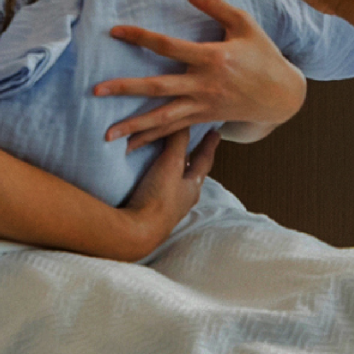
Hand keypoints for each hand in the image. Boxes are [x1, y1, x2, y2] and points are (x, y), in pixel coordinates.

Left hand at [92, 0, 308, 143]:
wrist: (281, 95)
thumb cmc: (263, 54)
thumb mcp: (244, 24)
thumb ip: (213, 4)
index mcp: (213, 57)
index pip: (169, 46)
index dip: (140, 37)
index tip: (115, 31)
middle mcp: (205, 84)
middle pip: (159, 87)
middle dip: (126, 89)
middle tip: (96, 91)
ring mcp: (204, 105)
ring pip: (164, 118)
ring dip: (134, 127)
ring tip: (107, 134)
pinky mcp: (204, 118)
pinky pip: (174, 131)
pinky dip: (152, 140)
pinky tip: (130, 147)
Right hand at [110, 124, 218, 260]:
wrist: (136, 232)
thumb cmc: (158, 197)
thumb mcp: (171, 164)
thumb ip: (177, 141)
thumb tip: (185, 120)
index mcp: (192, 187)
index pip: (205, 161)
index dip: (209, 145)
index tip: (217, 133)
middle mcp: (183, 199)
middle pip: (191, 174)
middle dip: (193, 160)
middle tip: (195, 146)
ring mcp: (166, 209)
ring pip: (174, 184)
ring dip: (173, 172)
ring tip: (170, 160)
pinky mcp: (149, 213)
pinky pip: (157, 192)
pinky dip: (156, 181)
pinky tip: (149, 180)